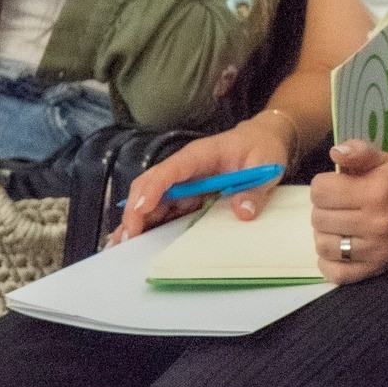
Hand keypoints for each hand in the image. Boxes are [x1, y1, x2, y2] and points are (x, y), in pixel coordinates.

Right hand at [115, 117, 291, 241]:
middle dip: (135, 209)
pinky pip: (163, 210)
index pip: (170, 170)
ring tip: (122, 246)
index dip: (154, 188)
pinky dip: (149, 225)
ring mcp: (183, 183)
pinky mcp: (187, 196)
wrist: (262, 140)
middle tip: (129, 237)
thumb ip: (255, 188)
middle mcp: (184, 169)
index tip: (142, 208)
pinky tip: (137, 241)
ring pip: (151, 200)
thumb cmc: (261, 146)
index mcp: (199, 155)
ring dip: (136, 220)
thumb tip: (243, 212)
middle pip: (150, 185)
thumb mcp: (266, 163)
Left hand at [309, 141, 387, 283]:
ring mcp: (374, 250)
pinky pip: (334, 272)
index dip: (323, 185)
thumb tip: (335, 152)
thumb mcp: (383, 159)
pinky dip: (329, 260)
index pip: (320, 191)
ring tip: (339, 224)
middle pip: (318, 218)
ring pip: (322, 245)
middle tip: (340, 205)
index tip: (336, 186)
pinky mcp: (372, 270)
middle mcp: (375, 223)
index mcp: (376, 192)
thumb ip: (358, 151)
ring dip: (326, 233)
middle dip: (324, 208)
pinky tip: (340, 246)